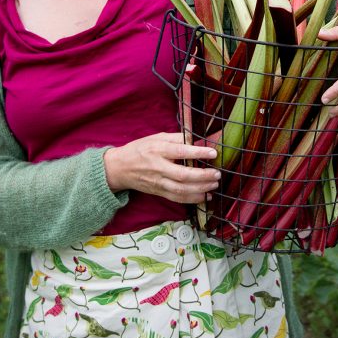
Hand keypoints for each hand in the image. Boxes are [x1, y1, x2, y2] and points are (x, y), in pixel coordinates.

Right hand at [103, 132, 219, 203]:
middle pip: (182, 175)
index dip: (197, 153)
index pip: (180, 152)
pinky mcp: (158, 192)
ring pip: (181, 190)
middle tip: (217, 173)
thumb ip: (176, 138)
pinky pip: (177, 199)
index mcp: (158, 150)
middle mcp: (158, 167)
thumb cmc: (140, 149)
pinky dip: (192, 199)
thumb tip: (197, 138)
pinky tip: (205, 197)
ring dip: (200, 189)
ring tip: (214, 185)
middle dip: (202, 176)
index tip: (213, 153)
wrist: (119, 168)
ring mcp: (158, 182)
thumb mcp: (156, 137)